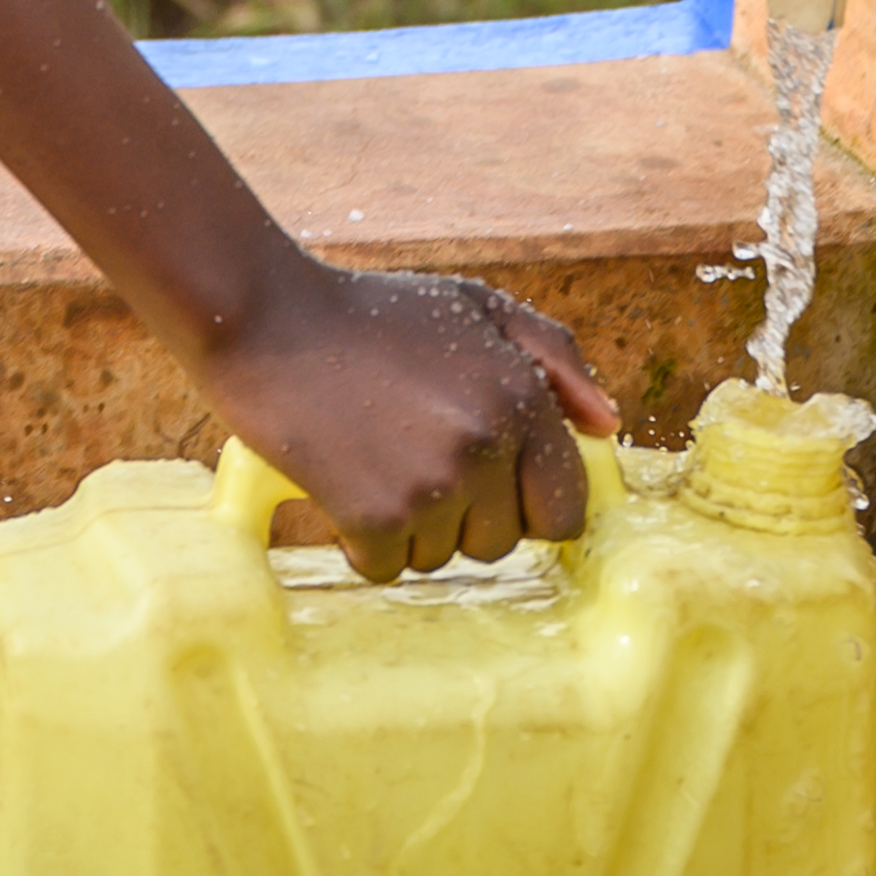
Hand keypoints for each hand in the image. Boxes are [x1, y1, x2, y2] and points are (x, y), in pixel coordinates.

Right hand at [200, 263, 618, 577]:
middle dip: (465, 517)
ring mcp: (434, 483)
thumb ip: (555, 357)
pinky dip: (362, 542)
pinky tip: (343, 484)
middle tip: (414, 460)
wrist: (268, 320)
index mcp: (523, 395)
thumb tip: (608, 426)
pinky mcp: (376, 514)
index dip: (526, 504)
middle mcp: (489, 444)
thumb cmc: (372, 313)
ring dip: (411, 528)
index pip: (565, 506)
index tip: (488, 489)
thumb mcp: (476, 307)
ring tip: (375, 460)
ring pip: (443, 558)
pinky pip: (386, 567)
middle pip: (502, 542)